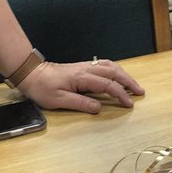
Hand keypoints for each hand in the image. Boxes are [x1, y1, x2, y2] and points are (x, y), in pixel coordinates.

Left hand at [20, 58, 144, 113]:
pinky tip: (117, 74)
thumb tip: (99, 107)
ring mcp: (85, 66)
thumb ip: (80, 103)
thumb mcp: (59, 100)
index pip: (107, 85)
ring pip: (110, 66)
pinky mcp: (82, 67)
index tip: (129, 103)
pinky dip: (115, 69)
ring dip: (124, 74)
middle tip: (140, 91)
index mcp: (82, 78)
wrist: (31, 73)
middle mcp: (86, 69)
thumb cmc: (42, 88)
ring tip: (133, 83)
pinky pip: (103, 64)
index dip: (120, 94)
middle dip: (129, 81)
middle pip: (113, 72)